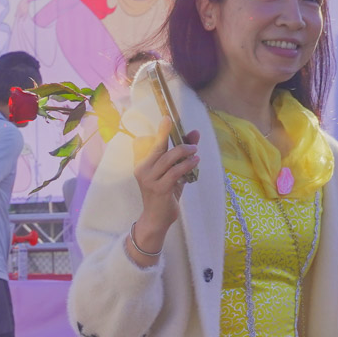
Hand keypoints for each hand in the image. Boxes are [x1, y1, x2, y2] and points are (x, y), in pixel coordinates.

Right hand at [130, 129, 199, 261]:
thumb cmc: (164, 193)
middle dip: (177, 139)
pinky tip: (195, 163)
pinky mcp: (159, 188)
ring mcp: (149, 179)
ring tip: (196, 153)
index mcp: (141, 163)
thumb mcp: (173, 172)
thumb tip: (195, 134)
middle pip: (160, 147)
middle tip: (192, 143)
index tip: (168, 117)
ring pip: (169, 158)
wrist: (156, 219)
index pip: (150, 142)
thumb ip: (182, 153)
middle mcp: (142, 169)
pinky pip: (175, 172)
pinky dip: (187, 165)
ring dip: (185, 153)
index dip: (161, 130)